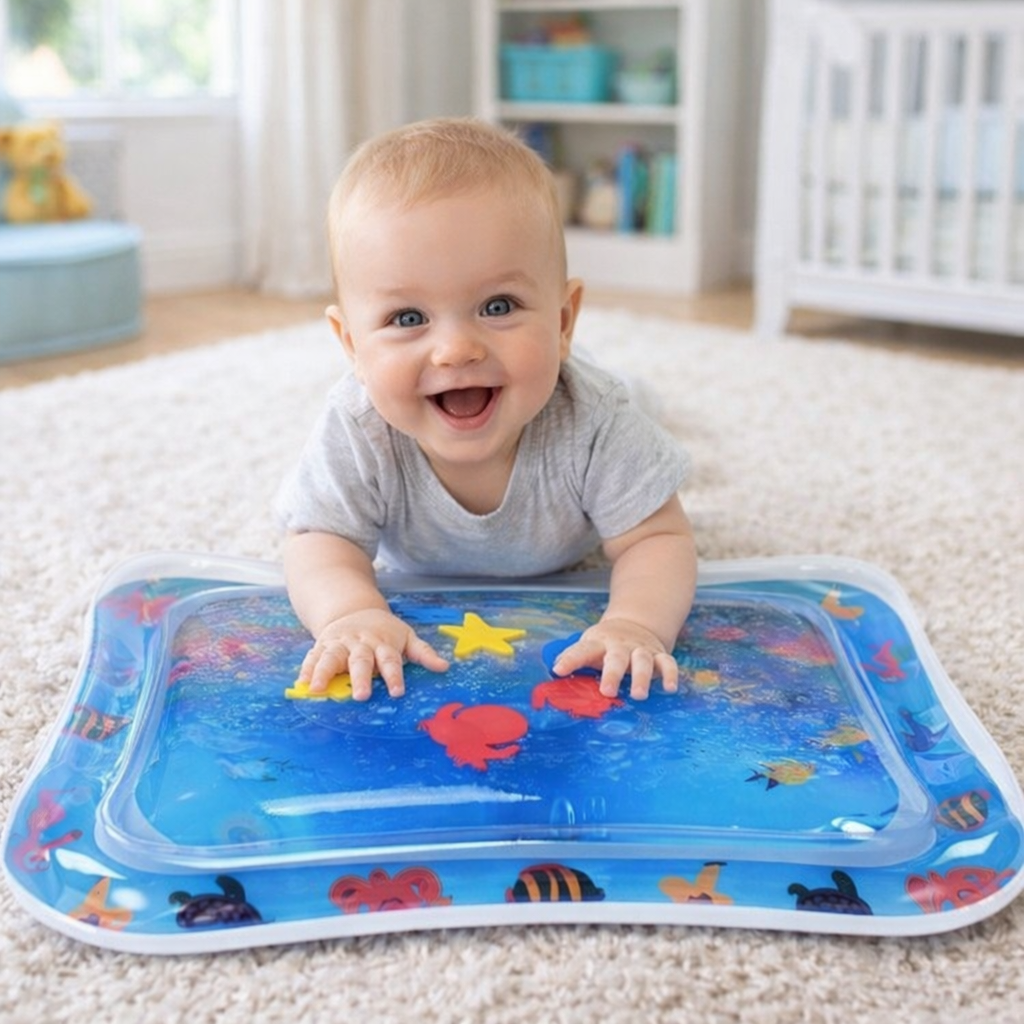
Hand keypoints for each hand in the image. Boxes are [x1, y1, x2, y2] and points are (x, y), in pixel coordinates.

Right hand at [299, 608, 448, 700]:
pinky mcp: (322, 646)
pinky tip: (301, 684)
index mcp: (383, 643)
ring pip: (332, 658)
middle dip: (361, 678)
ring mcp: (340, 644)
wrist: (354, 609)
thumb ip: (424, 653)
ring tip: (318, 690)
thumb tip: (445, 667)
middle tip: (361, 696)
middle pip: (361, 661)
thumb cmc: (384, 630)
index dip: (394, 676)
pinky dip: (307, 670)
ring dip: (325, 673)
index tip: (397, 692)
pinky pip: (313, 657)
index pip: (390, 660)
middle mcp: (360, 644)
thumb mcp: (406, 636)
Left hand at [552, 618, 678, 699]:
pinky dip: (670, 675)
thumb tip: (551, 674)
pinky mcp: (659, 655)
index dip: (570, 660)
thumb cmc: (605, 645)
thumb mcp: (589, 646)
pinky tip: (670, 688)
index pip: (582, 650)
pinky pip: (668, 663)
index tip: (558, 671)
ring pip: (643, 661)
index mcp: (598, 644)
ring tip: (639, 695)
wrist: (635, 625)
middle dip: (612, 674)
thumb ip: (574, 659)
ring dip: (641, 677)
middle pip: (616, 658)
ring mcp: (641, 650)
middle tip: (607, 691)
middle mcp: (620, 646)